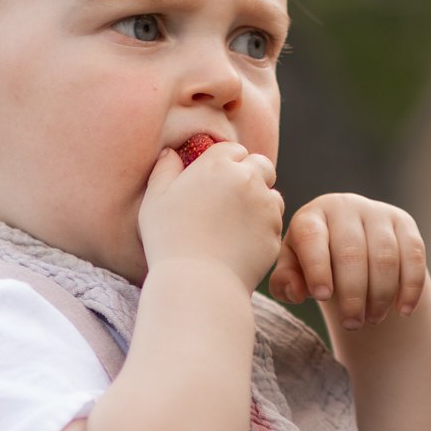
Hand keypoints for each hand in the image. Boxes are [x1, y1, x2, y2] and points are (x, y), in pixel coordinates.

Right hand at [139, 138, 284, 290]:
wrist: (197, 280)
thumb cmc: (169, 240)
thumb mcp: (155, 200)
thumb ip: (164, 170)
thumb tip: (169, 153)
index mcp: (218, 164)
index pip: (233, 150)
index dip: (226, 163)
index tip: (217, 181)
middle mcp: (248, 178)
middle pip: (261, 165)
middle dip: (251, 175)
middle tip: (234, 197)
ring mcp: (266, 206)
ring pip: (272, 195)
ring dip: (261, 202)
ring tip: (237, 223)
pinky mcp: (275, 232)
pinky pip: (275, 224)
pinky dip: (264, 229)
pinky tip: (243, 243)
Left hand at [269, 193, 429, 330]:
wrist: (351, 248)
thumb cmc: (315, 263)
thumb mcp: (293, 271)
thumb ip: (284, 282)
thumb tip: (295, 291)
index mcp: (311, 216)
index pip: (313, 238)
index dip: (317, 268)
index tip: (322, 297)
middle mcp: (344, 207)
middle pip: (352, 252)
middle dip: (352, 294)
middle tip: (351, 323)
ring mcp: (377, 213)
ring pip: (385, 256)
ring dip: (380, 295)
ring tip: (372, 319)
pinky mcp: (404, 223)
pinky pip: (414, 255)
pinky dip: (410, 287)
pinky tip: (403, 311)